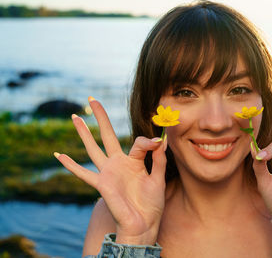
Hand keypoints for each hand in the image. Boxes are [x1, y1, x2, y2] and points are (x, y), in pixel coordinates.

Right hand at [54, 97, 166, 244]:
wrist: (143, 224)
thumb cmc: (152, 204)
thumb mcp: (159, 179)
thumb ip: (158, 160)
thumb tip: (160, 139)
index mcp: (135, 161)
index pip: (138, 142)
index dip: (148, 141)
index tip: (158, 142)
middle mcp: (119, 163)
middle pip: (107, 135)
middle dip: (101, 118)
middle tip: (92, 99)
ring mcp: (108, 172)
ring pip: (93, 148)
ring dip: (83, 133)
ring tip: (75, 117)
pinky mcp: (101, 184)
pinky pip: (83, 174)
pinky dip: (71, 165)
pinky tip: (59, 155)